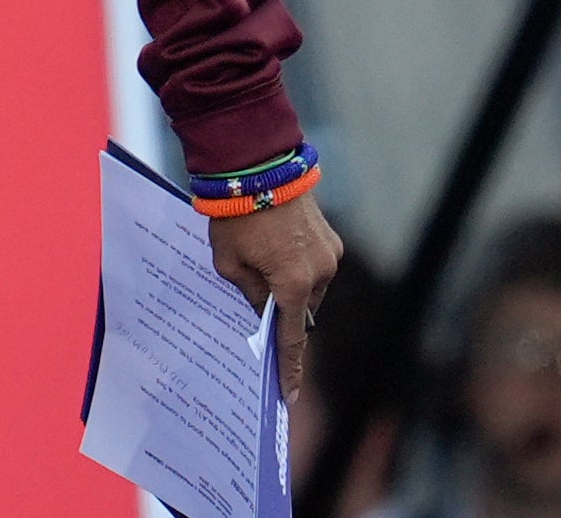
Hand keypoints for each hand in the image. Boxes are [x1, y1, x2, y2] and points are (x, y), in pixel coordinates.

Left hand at [207, 193, 342, 400]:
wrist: (257, 166)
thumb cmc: (235, 215)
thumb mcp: (228, 262)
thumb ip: (248, 292)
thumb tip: (264, 308)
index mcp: (294, 283)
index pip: (293, 338)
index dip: (289, 367)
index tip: (289, 395)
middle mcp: (321, 273)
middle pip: (300, 310)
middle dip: (280, 309)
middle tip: (254, 294)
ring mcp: (330, 255)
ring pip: (309, 288)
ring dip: (288, 285)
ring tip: (259, 258)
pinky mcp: (332, 239)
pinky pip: (314, 266)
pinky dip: (296, 266)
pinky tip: (273, 248)